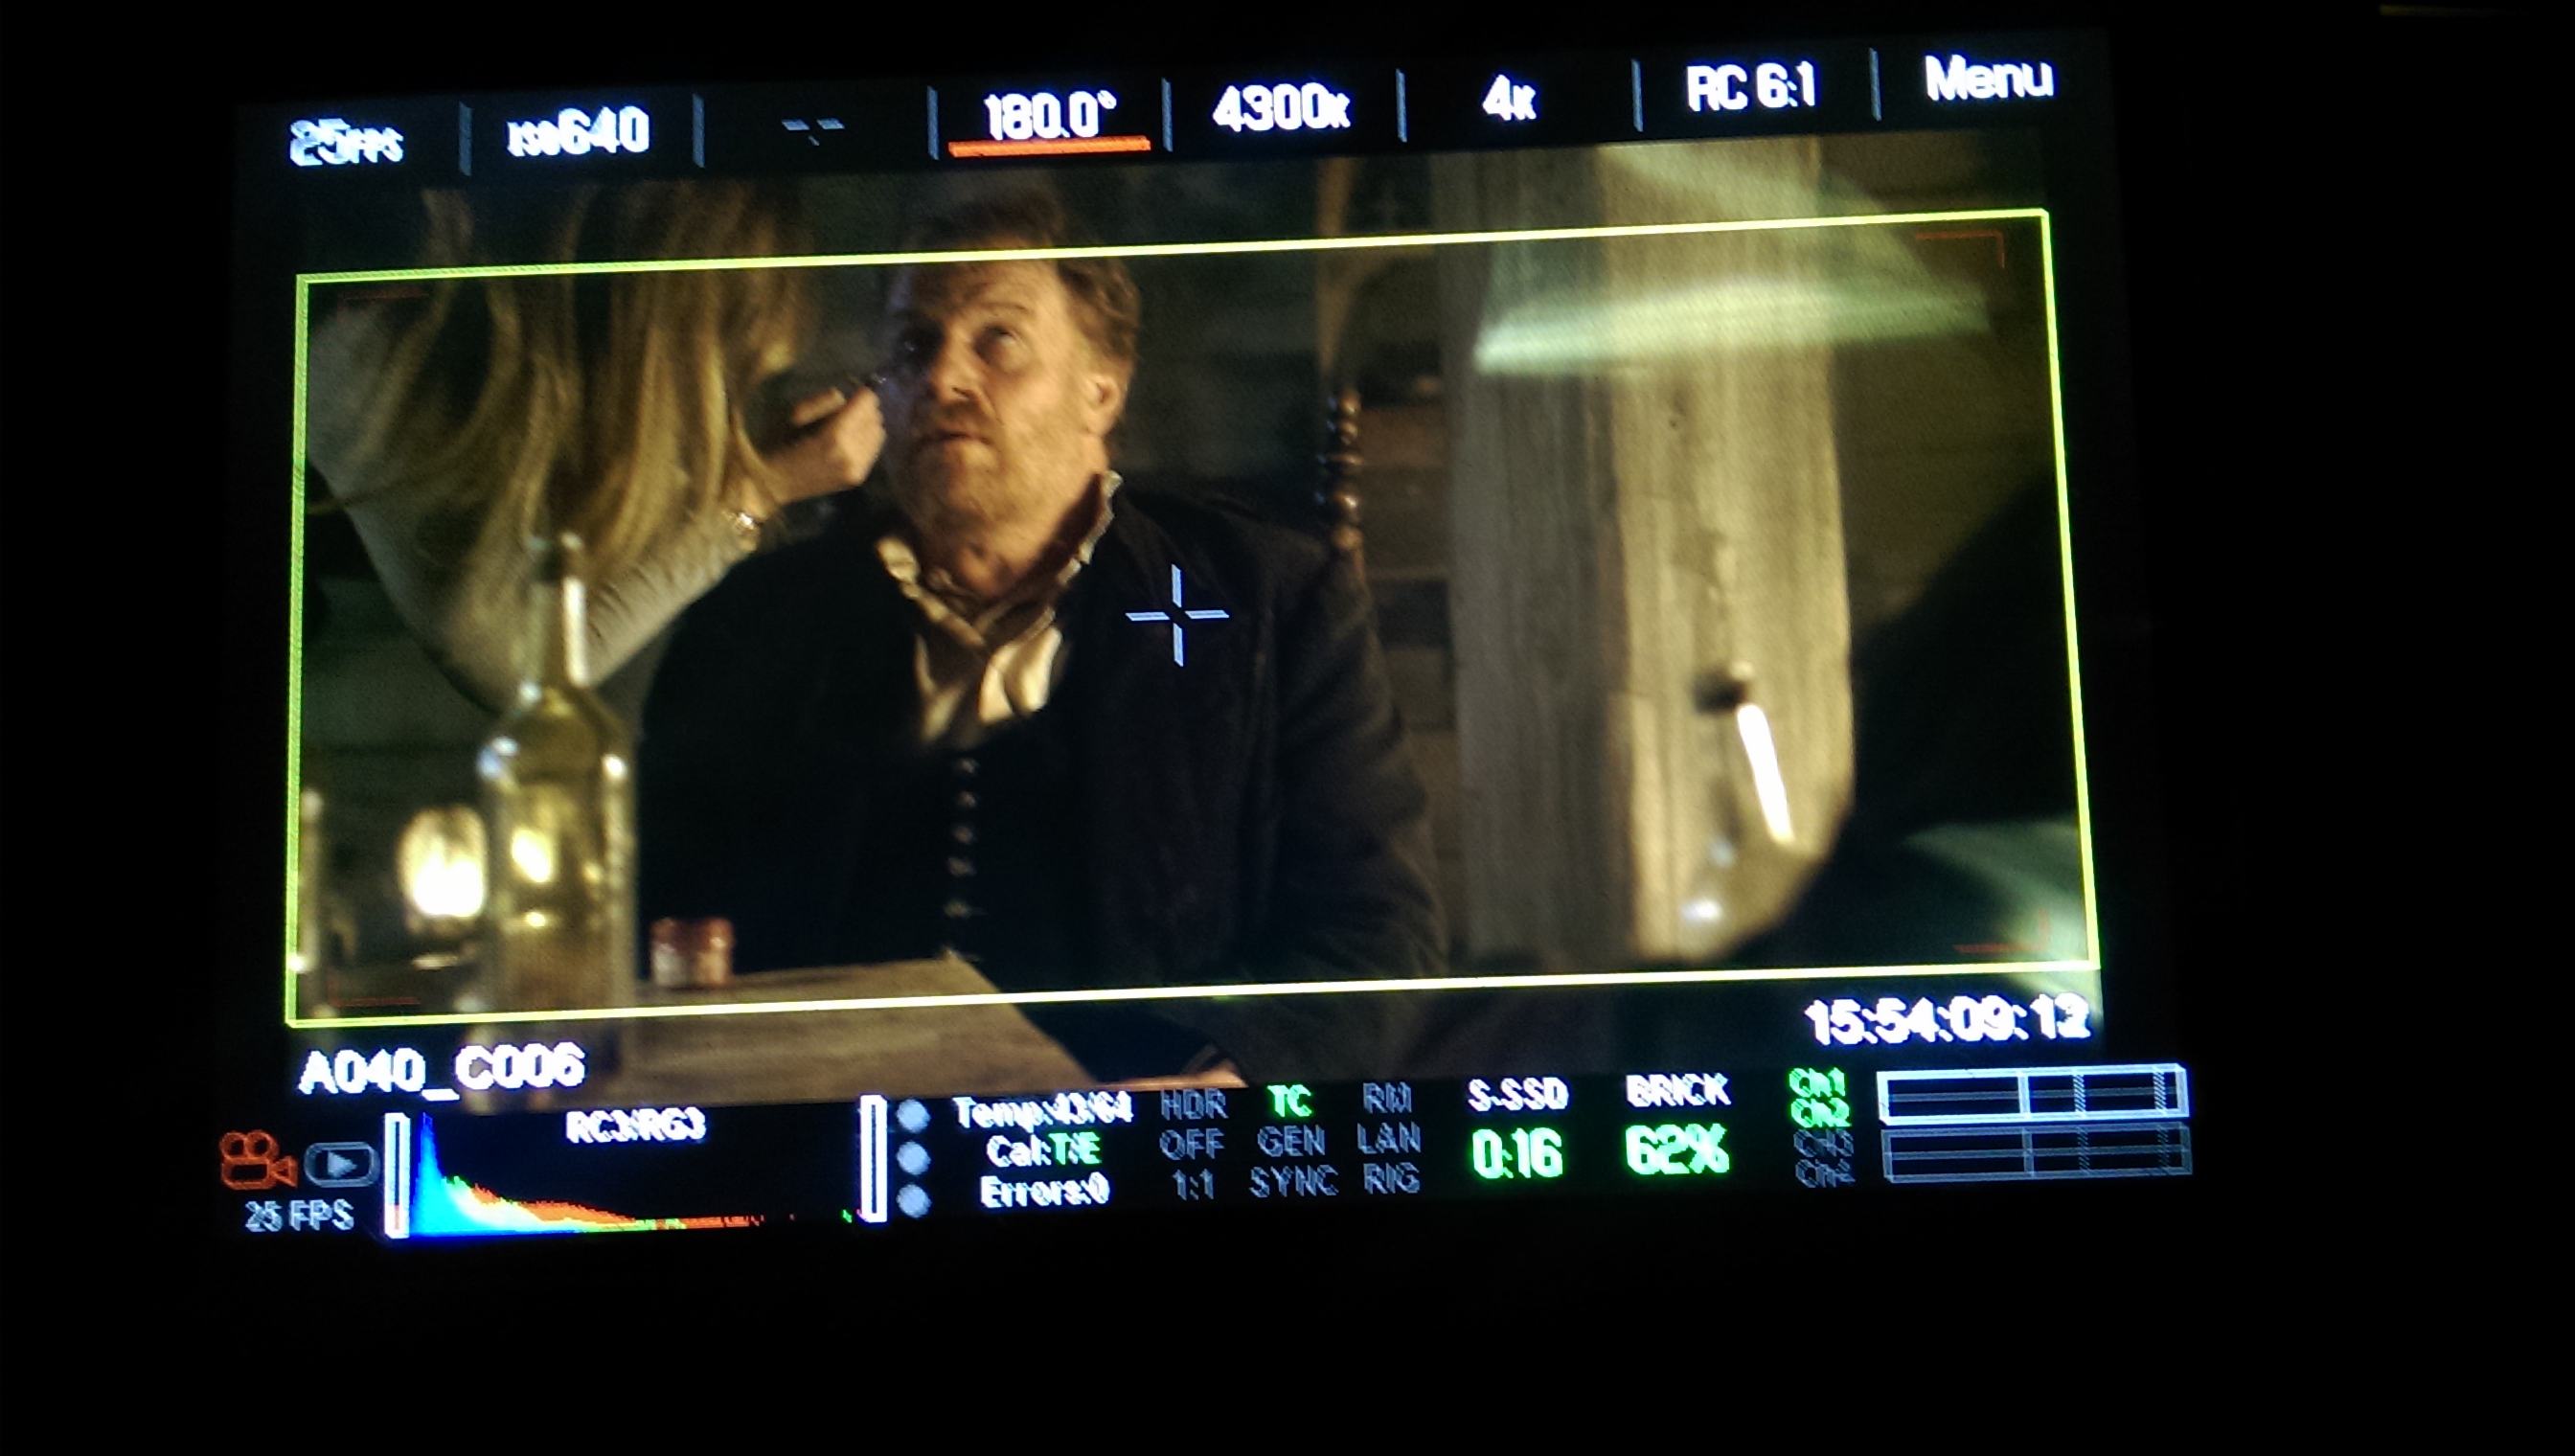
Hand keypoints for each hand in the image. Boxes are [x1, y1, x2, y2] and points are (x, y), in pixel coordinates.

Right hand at [763, 383, 883, 505]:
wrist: (775, 482)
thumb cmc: (779, 443)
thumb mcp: (796, 413)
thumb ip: (825, 401)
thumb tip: (850, 396)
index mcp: (834, 436)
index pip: (866, 403)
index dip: (861, 394)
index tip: (854, 391)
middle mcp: (851, 454)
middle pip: (875, 418)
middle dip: (864, 409)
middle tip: (848, 409)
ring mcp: (856, 469)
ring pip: (878, 434)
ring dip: (867, 425)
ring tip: (848, 426)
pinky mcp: (857, 478)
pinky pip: (873, 450)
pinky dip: (866, 441)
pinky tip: (850, 442)